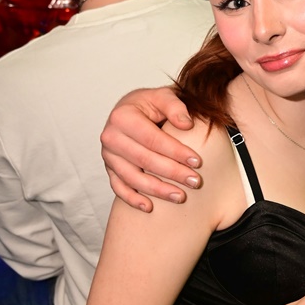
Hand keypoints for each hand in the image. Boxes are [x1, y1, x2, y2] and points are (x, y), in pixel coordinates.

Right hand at [100, 87, 201, 211]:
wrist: (132, 111)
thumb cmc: (150, 105)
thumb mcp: (162, 96)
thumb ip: (175, 106)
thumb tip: (187, 124)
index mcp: (122, 116)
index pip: (153, 139)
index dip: (176, 151)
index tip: (197, 161)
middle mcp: (110, 136)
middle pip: (144, 160)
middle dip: (172, 173)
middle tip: (195, 181)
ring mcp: (108, 155)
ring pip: (132, 177)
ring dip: (157, 190)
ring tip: (180, 196)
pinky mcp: (109, 169)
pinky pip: (118, 188)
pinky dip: (132, 199)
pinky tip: (149, 207)